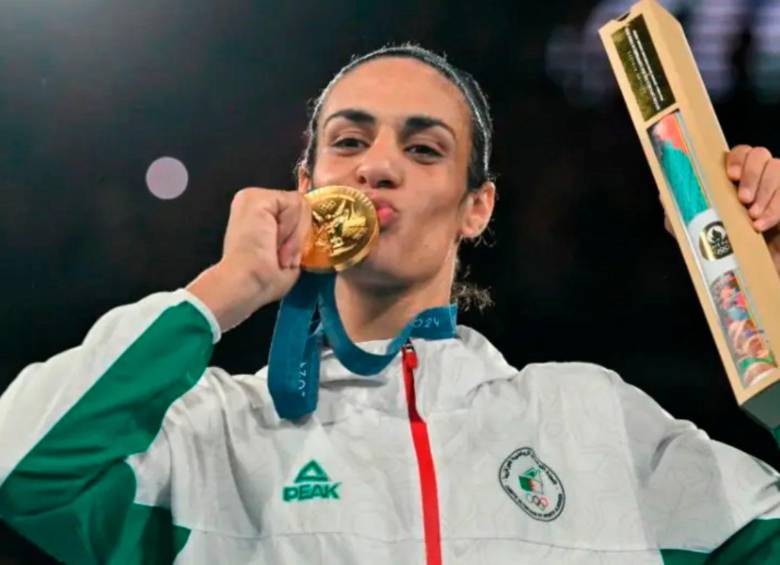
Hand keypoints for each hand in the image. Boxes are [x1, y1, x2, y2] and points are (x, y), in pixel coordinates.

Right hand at [186, 188, 310, 331]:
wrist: (247, 284)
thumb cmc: (263, 280)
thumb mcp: (288, 254)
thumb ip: (298, 235)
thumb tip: (313, 230)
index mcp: (259, 215)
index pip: (297, 211)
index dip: (301, 234)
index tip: (288, 259)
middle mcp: (254, 201)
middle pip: (301, 205)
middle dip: (299, 236)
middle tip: (283, 257)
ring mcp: (253, 196)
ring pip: (301, 204)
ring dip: (295, 236)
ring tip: (279, 253)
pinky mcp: (256, 196)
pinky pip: (294, 203)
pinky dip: (292, 228)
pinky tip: (275, 242)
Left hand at [663, 145, 779, 273]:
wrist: (747, 272)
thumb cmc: (720, 247)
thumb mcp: (694, 230)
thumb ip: (680, 211)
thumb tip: (664, 194)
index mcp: (732, 178)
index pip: (738, 152)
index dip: (737, 158)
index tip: (730, 176)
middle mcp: (756, 177)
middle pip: (760, 154)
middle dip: (752, 174)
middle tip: (743, 198)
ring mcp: (775, 188)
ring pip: (777, 169)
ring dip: (766, 191)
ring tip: (752, 216)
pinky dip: (775, 207)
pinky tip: (762, 224)